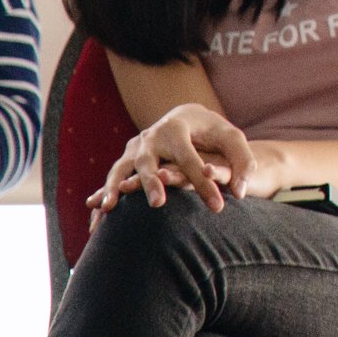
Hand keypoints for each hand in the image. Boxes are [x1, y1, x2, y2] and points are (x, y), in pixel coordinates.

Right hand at [86, 103, 252, 220]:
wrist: (184, 115)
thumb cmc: (211, 130)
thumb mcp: (232, 139)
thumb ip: (242, 160)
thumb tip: (242, 192)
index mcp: (177, 128)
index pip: (192, 160)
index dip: (205, 184)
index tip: (218, 207)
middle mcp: (150, 137)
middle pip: (149, 161)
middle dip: (151, 182)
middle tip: (158, 203)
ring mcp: (134, 148)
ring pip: (120, 169)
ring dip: (113, 188)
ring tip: (109, 209)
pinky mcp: (126, 159)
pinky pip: (111, 181)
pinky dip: (101, 197)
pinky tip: (95, 221)